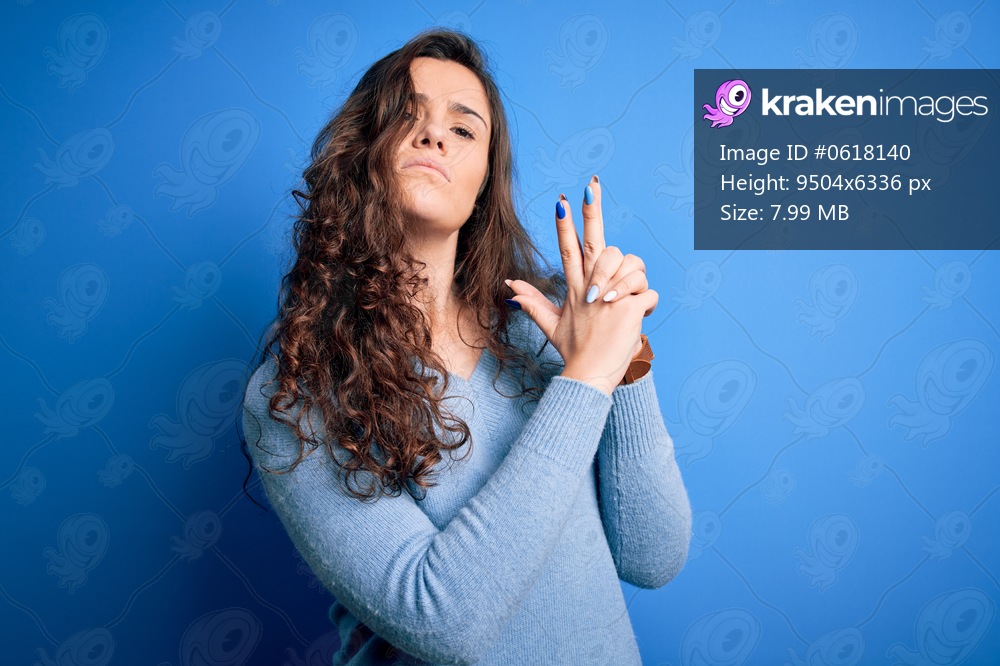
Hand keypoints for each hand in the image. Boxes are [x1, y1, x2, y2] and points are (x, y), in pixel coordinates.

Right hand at [506, 176, 657, 394]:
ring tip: (627, 299)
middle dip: (591, 213)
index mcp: (574, 288)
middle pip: (593, 243)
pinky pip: (649, 292)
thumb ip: (531, 302)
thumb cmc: (575, 352)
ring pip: (632, 264)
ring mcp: (610, 296)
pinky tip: (641, 316)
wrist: (589, 377)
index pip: (567, 249)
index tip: (562, 201)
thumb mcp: (551, 325)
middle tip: (591, 186)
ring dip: (635, 278)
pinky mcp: (630, 307)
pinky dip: (649, 303)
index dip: (565, 225)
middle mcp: (590, 288)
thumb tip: (509, 285)